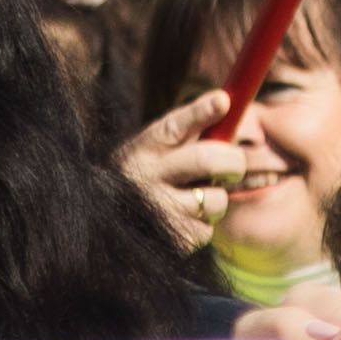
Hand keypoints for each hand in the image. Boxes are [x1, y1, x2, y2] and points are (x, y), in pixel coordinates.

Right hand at [117, 89, 250, 253]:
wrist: (106, 222)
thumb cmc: (150, 176)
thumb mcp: (159, 149)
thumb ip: (192, 129)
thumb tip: (228, 101)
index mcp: (144, 147)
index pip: (174, 126)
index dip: (200, 112)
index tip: (223, 101)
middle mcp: (144, 176)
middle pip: (206, 160)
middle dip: (233, 161)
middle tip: (234, 165)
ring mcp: (155, 209)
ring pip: (214, 199)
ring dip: (216, 199)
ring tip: (195, 197)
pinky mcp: (168, 238)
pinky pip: (206, 229)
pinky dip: (203, 224)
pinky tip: (182, 219)